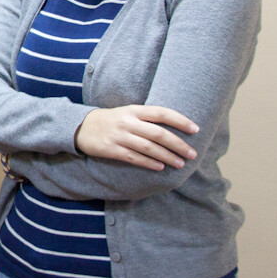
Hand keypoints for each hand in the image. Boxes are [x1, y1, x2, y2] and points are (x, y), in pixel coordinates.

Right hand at [74, 105, 198, 170]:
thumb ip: (147, 118)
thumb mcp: (127, 112)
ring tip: (180, 164)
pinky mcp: (111, 150)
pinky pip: (134, 158)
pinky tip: (160, 167)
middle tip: (192, 153)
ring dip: (167, 156)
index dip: (180, 121)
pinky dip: (149, 163)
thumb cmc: (110, 120)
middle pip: (158, 133)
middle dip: (178, 144)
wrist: (81, 127)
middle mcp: (127, 122)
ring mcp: (119, 136)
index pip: (162, 113)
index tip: (195, 129)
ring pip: (148, 148)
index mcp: (133, 110)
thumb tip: (174, 128)